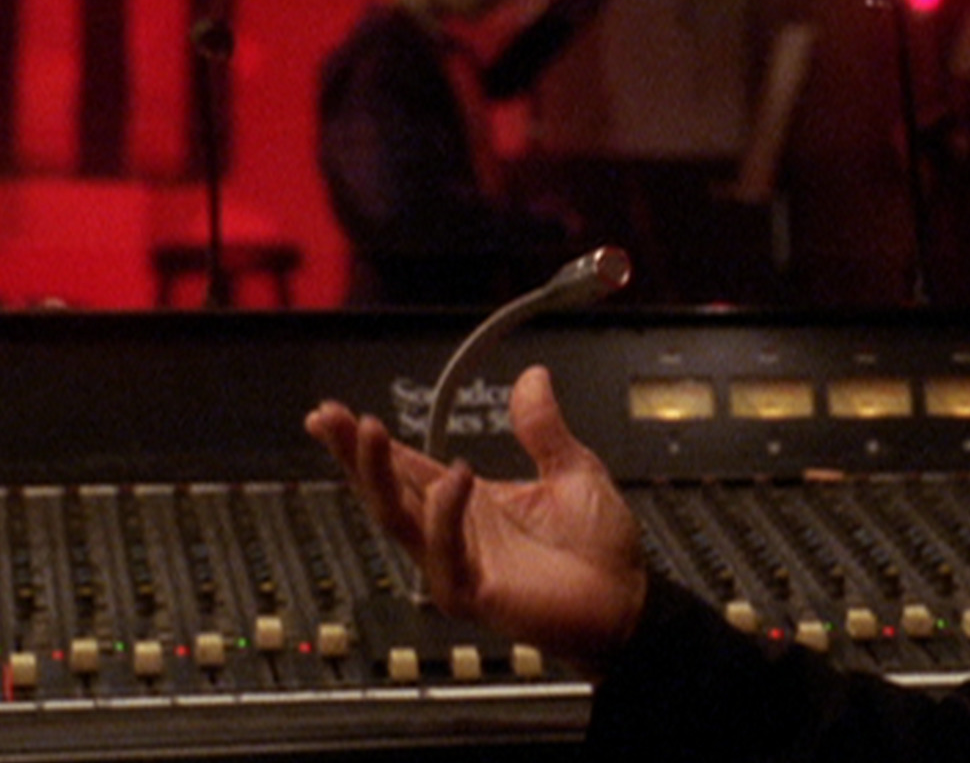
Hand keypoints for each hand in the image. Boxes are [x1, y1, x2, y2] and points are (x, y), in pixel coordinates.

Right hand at [305, 365, 647, 676]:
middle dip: (354, 454)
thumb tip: (533, 379)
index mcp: (469, 502)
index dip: (368, 443)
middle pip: (387, 491)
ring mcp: (459, 564)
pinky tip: (453, 482)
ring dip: (380, 477)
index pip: (405, 468)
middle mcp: (455, 532)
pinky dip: (444, 518)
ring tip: (371, 433)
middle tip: (330, 418)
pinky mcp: (473, 593)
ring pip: (400, 521)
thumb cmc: (600, 548)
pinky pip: (442, 556)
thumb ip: (543, 427)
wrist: (629, 601)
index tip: (333, 414)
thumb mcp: (572, 470)